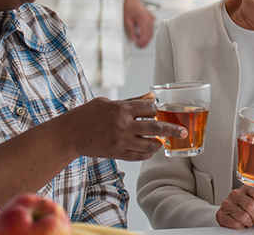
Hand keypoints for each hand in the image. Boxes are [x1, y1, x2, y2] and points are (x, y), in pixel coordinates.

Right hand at [64, 97, 185, 160]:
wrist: (70, 133)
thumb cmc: (88, 114)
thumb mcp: (108, 102)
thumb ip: (131, 102)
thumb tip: (151, 97)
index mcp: (121, 109)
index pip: (149, 109)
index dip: (157, 110)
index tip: (158, 112)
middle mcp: (123, 125)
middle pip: (154, 129)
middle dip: (172, 130)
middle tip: (183, 133)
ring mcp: (120, 141)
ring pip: (148, 145)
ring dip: (158, 144)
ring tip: (163, 143)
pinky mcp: (116, 153)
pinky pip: (137, 156)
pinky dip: (146, 154)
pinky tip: (150, 151)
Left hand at [124, 0, 154, 47]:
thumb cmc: (127, 7)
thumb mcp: (126, 21)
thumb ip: (131, 32)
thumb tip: (134, 41)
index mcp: (144, 20)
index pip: (144, 36)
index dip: (140, 42)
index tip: (136, 45)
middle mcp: (150, 19)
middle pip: (149, 35)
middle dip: (144, 42)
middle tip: (139, 47)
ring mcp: (152, 18)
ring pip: (151, 32)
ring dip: (146, 39)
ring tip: (140, 43)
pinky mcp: (151, 17)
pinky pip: (151, 28)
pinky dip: (147, 33)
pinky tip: (142, 35)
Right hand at [215, 185, 253, 228]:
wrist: (231, 215)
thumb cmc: (248, 210)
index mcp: (247, 188)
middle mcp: (236, 193)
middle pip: (251, 205)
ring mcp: (227, 203)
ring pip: (243, 216)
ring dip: (250, 223)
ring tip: (250, 222)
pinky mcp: (221, 214)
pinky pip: (235, 223)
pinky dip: (241, 227)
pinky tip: (241, 223)